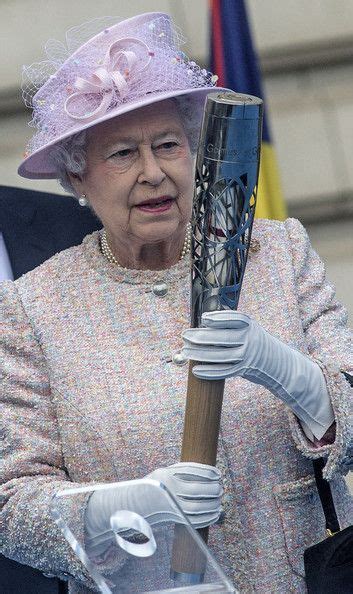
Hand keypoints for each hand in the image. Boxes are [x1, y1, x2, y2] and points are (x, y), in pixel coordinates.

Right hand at [147, 462, 221, 528]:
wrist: (135, 505)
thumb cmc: (154, 486)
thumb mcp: (163, 473)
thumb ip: (181, 472)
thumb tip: (208, 475)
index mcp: (165, 475)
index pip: (191, 471)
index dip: (207, 472)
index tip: (218, 474)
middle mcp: (167, 490)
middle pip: (196, 490)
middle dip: (212, 489)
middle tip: (220, 488)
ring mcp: (170, 506)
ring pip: (196, 507)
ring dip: (212, 505)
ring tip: (219, 501)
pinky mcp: (173, 518)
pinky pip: (193, 521)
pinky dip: (207, 518)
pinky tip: (215, 513)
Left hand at [182, 311, 333, 438]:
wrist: (279, 364)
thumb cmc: (257, 343)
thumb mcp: (250, 329)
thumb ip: (232, 326)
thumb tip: (203, 325)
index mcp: (250, 326)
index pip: (234, 319)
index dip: (218, 318)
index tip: (203, 318)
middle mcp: (250, 340)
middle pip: (222, 337)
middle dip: (201, 337)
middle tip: (184, 335)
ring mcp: (247, 356)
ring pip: (220, 356)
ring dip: (200, 354)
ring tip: (185, 352)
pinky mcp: (244, 370)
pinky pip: (224, 372)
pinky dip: (209, 371)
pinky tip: (196, 370)